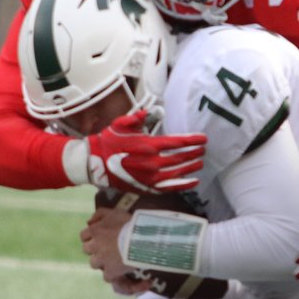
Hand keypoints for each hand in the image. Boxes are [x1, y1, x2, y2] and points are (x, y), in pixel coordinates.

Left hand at [81, 208, 146, 289]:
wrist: (141, 238)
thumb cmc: (129, 222)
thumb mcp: (114, 212)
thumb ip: (100, 214)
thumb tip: (88, 222)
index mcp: (95, 231)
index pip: (84, 235)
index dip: (91, 237)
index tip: (100, 237)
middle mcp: (95, 246)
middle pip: (87, 250)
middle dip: (95, 249)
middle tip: (107, 247)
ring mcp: (101, 260)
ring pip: (94, 263)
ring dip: (101, 261)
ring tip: (113, 259)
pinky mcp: (110, 271)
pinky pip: (107, 276)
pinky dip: (112, 274)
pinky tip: (119, 271)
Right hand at [86, 110, 205, 193]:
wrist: (94, 163)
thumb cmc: (109, 141)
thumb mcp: (121, 124)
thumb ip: (139, 116)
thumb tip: (153, 110)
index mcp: (148, 145)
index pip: (178, 143)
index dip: (193, 140)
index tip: (204, 138)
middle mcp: (152, 163)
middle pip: (181, 158)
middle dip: (195, 153)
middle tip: (204, 149)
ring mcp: (150, 177)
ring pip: (178, 173)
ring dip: (191, 167)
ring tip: (201, 163)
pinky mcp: (146, 187)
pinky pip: (169, 188)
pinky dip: (183, 185)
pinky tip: (193, 182)